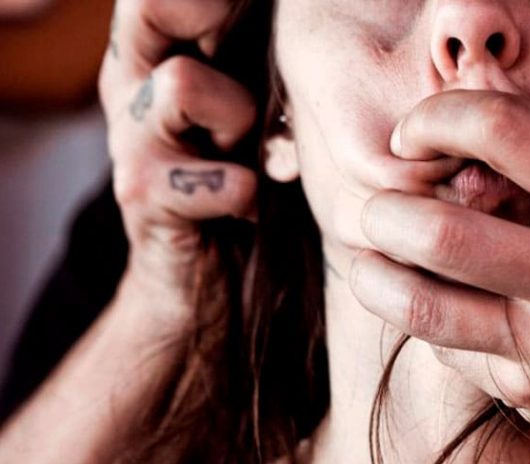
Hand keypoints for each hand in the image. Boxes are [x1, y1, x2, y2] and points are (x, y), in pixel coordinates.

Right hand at [99, 0, 256, 320]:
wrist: (202, 283)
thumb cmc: (242, 184)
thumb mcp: (249, 115)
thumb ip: (257, 66)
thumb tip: (311, 26)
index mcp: (156, 54)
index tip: (252, 10)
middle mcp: (131, 85)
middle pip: (152, 6)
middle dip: (209, 14)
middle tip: (250, 57)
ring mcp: (131, 140)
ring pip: (182, 84)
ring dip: (238, 118)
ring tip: (258, 157)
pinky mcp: (144, 197)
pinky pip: (223, 180)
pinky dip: (251, 196)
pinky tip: (253, 211)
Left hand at [350, 58, 529, 463]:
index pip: (505, 134)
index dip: (440, 116)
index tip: (418, 130)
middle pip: (444, 235)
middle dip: (387, 207)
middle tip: (382, 197)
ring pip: (425, 307)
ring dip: (373, 270)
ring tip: (370, 245)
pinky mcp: (527, 388)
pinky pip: (444, 346)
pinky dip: (416, 312)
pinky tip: (416, 290)